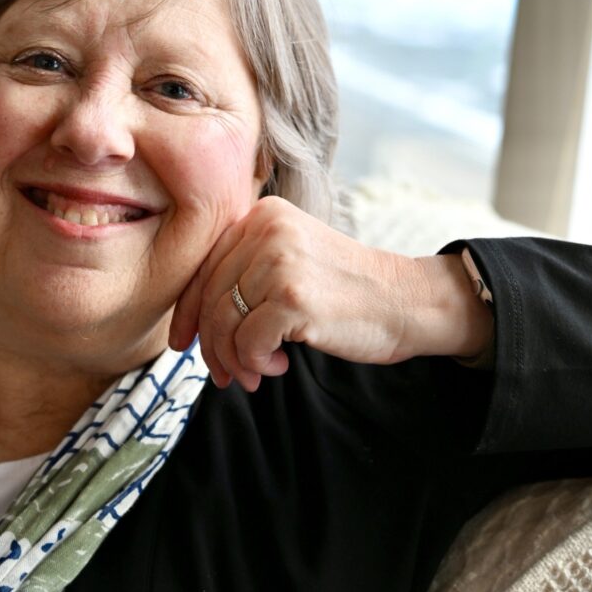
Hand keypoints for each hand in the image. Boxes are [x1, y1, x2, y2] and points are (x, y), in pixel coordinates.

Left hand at [168, 197, 493, 390]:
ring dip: (235, 360)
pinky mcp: (293, 297)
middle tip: (223, 374)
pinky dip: (257, 364)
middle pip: (211, 297)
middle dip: (212, 345)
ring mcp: (280, 261)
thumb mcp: (291, 261)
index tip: (184, 343)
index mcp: (262, 215)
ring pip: (225, 323)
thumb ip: (246, 274)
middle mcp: (267, 230)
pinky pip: (248, 342)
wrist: (407, 302)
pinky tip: (280, 366)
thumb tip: (192, 322)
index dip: (189, 311)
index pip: (205, 267)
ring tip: (256, 375)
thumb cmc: (346, 291)